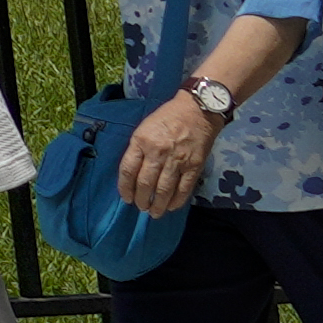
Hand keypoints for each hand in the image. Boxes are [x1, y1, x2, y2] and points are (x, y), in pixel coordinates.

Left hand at [118, 92, 213, 218]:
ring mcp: (177, 160)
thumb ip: (138, 149)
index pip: (128, 170)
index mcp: (141, 141)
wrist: (197, 110)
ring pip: (164, 189)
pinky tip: (172, 207)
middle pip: (145, 183)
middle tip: (141, 207)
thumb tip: (133, 174)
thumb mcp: (144, 128)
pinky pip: (184, 188)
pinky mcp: (194, 166)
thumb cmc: (167, 117)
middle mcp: (158, 152)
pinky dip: (177, 201)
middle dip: (141, 199)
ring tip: (154, 212)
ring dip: (158, 205)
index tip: (126, 198)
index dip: (125, 187)